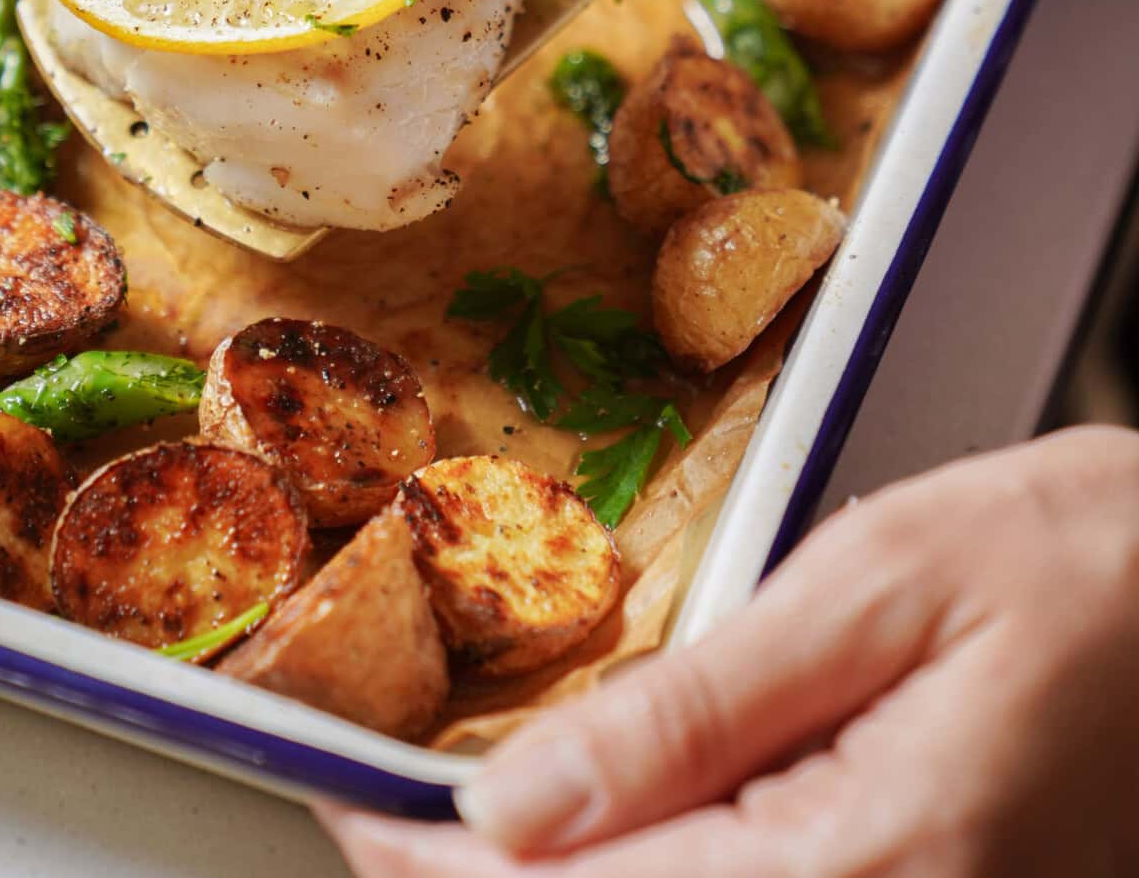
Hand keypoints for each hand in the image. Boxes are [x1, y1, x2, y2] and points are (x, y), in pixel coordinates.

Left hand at [320, 427, 1138, 877]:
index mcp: (867, 868)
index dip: (427, 855)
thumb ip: (694, 715)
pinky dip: (650, 874)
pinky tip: (604, 827)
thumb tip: (515, 807)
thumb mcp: (874, 588)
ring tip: (461, 815)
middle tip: (381, 800)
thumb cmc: (1083, 559)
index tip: (340, 789)